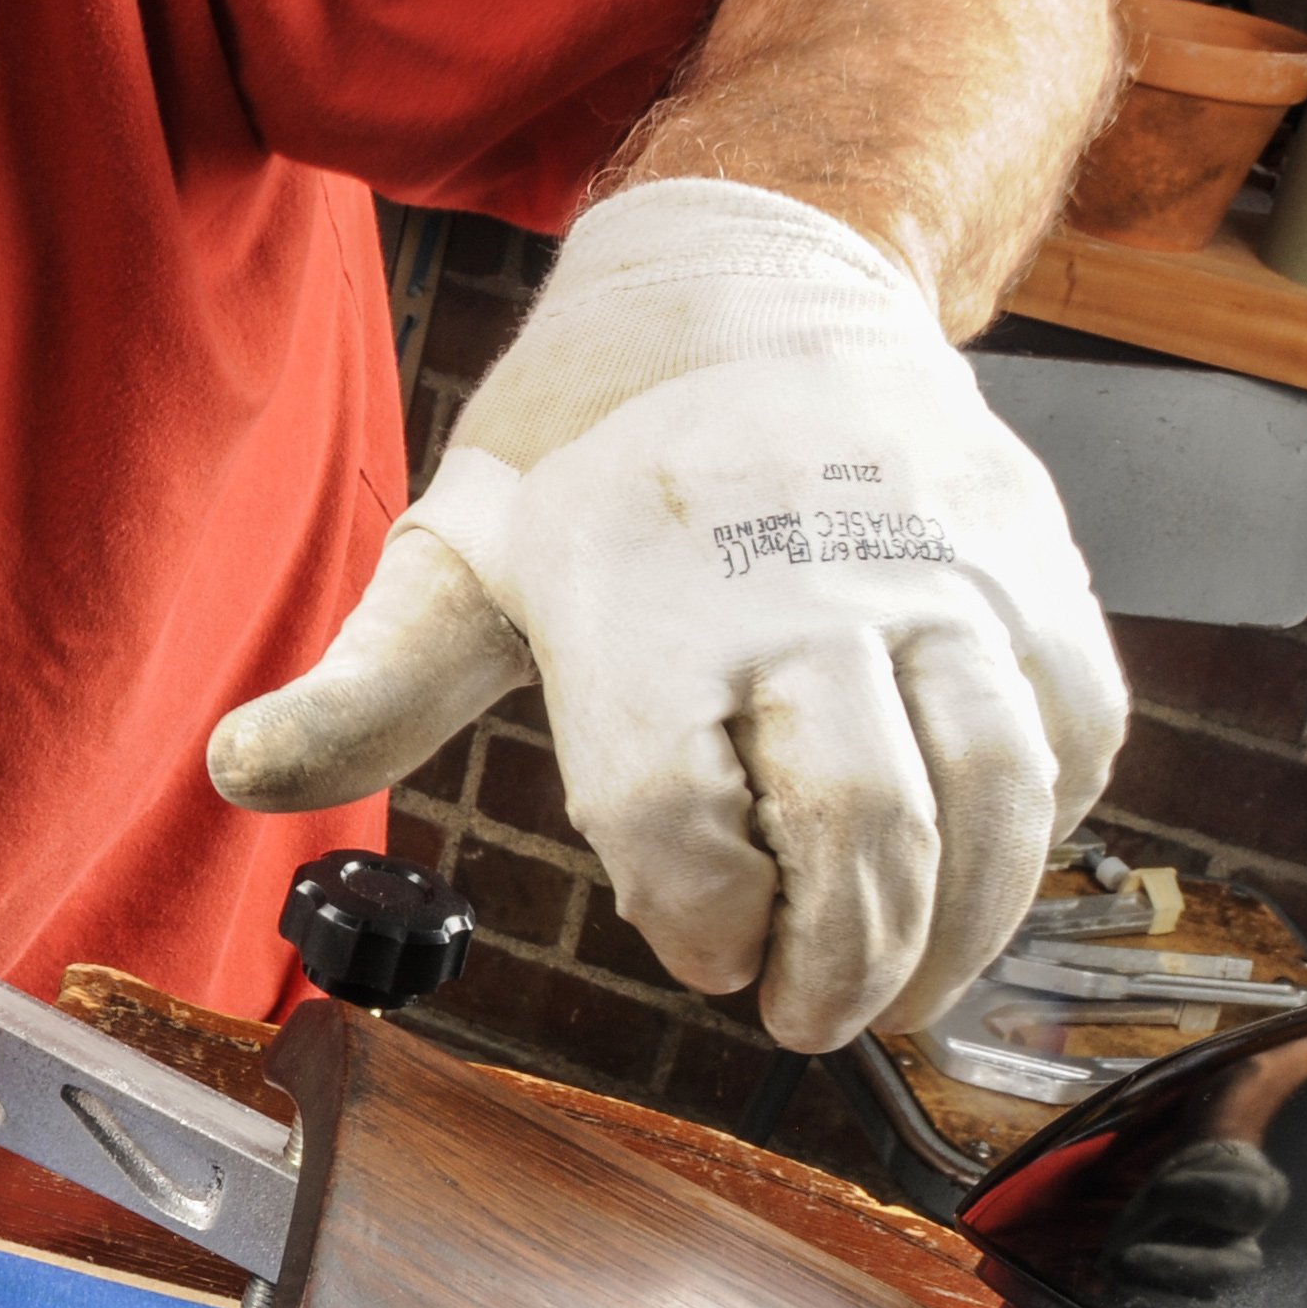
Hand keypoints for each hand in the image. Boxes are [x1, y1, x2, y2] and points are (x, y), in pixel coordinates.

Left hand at [210, 179, 1127, 1052]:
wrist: (750, 288)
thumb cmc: (585, 456)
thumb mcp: (452, 557)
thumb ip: (361, 689)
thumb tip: (232, 772)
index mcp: (638, 592)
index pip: (677, 805)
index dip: (695, 915)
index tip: (698, 952)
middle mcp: (798, 576)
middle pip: (856, 817)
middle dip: (839, 960)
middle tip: (805, 1020)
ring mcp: (935, 565)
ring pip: (989, 787)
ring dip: (959, 926)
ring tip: (902, 994)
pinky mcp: (1031, 560)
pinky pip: (1074, 726)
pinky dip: (1042, 831)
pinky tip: (982, 880)